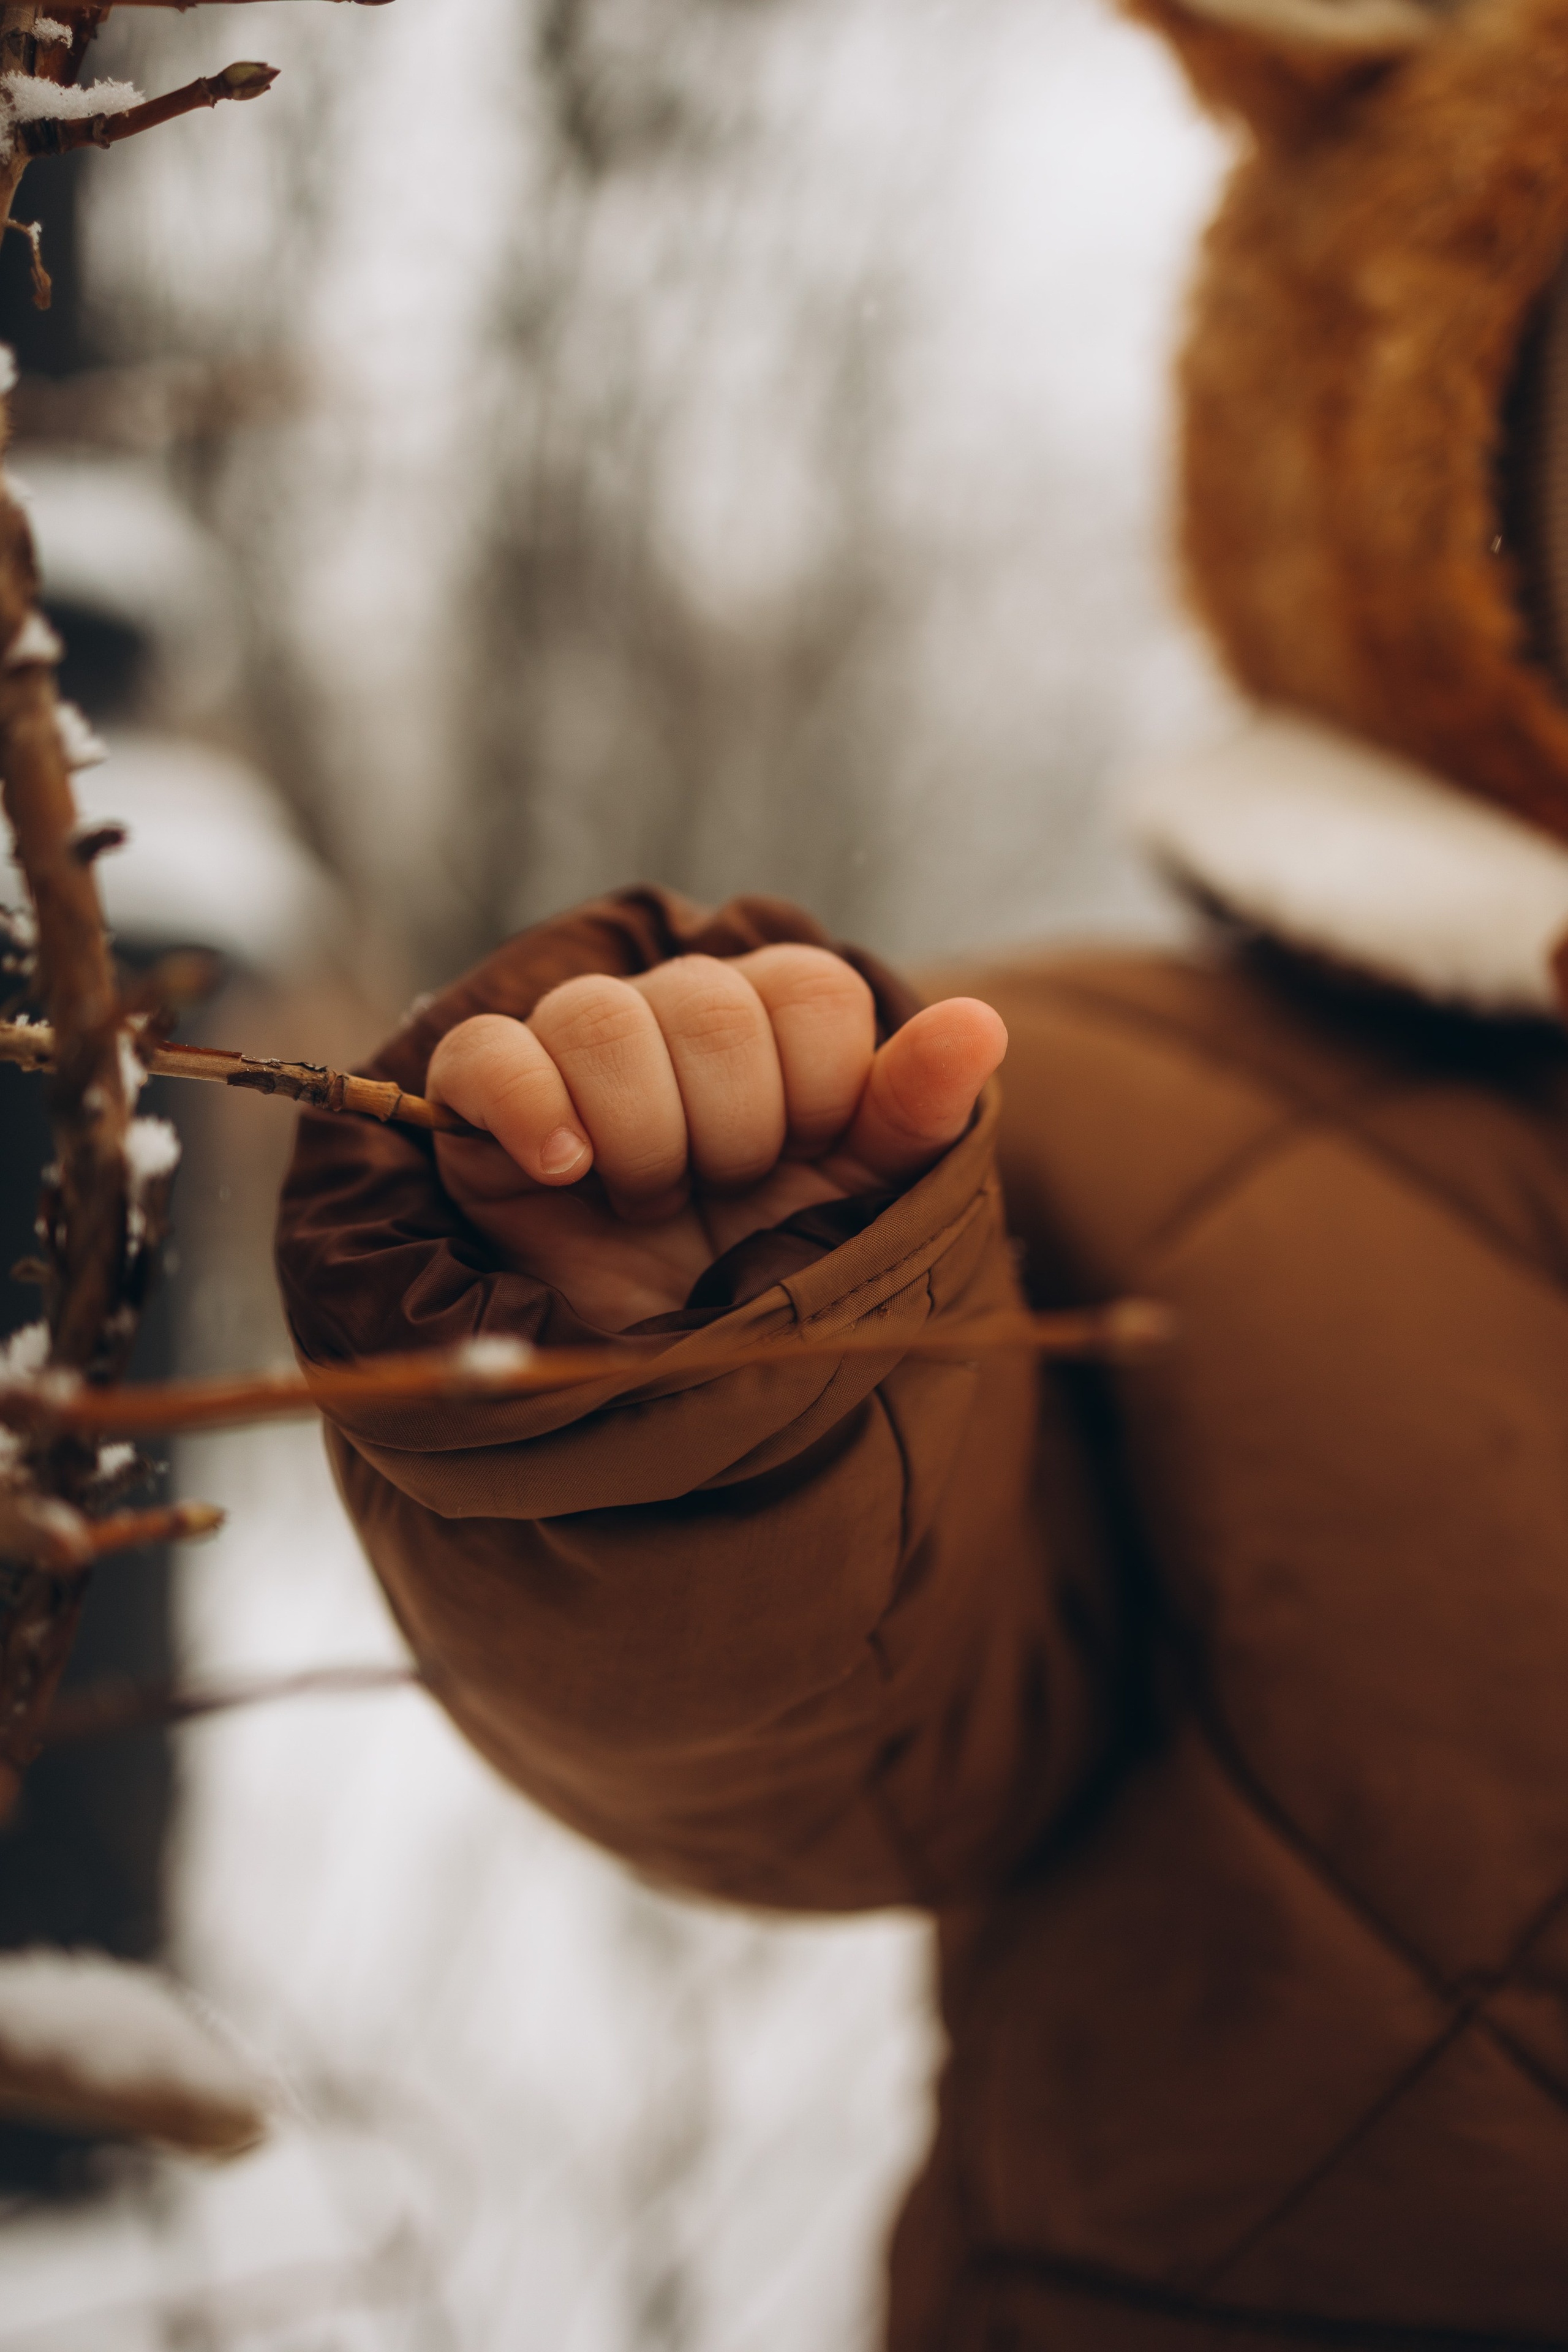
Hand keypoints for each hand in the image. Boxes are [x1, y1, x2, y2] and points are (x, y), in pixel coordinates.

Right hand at [427, 947, 1005, 1329]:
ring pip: (598, 1018)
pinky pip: (488, 1051)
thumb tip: (982, 1024)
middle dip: (732, 1125)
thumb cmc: (767, 1274)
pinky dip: (529, 1103)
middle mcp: (675, 1017)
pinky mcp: (489, 1097)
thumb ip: (917, 1114)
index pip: (809, 988)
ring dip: (642, 1132)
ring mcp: (575, 1050)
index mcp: (774, 1025)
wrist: (661, 1370)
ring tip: (646, 1201)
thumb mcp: (861, 1206)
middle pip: (706, 1001)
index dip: (817, 1083)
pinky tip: (566, 1168)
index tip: (803, 1157)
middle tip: (720, 1195)